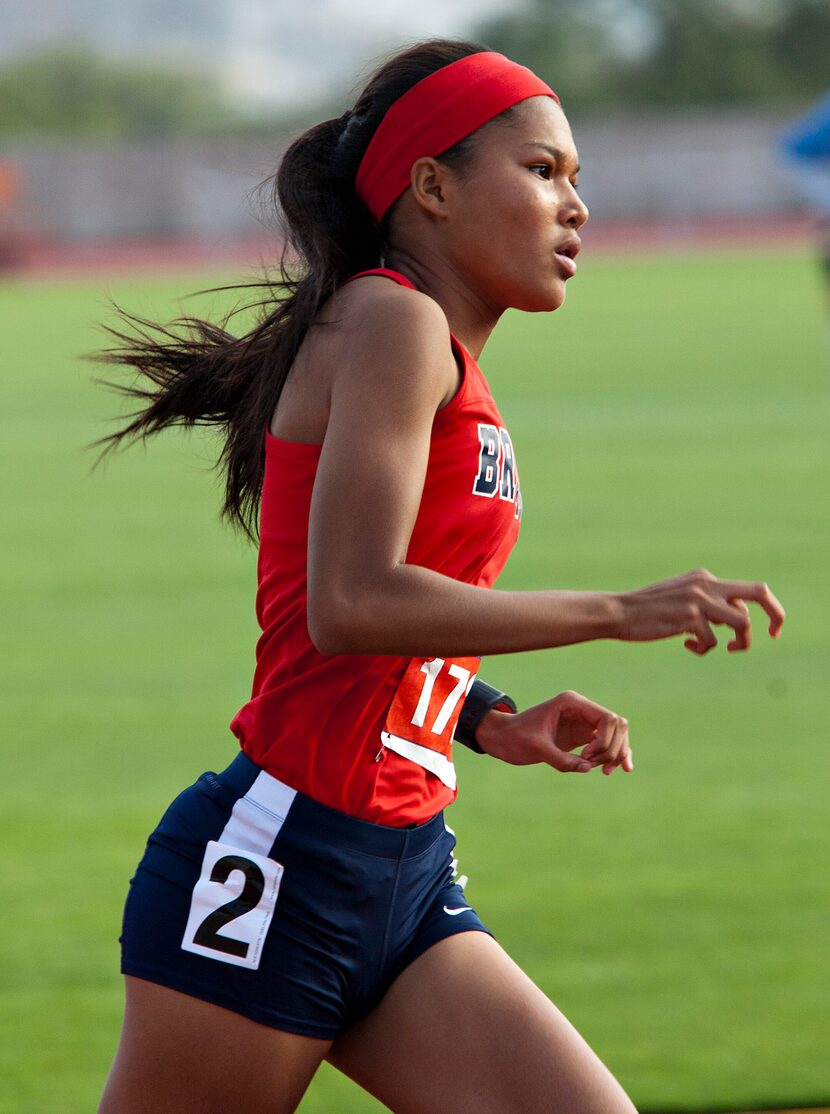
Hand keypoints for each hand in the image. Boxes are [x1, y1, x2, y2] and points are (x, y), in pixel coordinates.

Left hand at [475, 690, 631, 774]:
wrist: (502, 738)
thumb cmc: (515, 738)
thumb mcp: (535, 748)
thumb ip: (560, 759)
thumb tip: (587, 768)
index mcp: (571, 703)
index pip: (606, 718)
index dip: (604, 740)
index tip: (587, 757)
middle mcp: (581, 709)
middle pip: (617, 725)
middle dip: (612, 748)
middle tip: (594, 767)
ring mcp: (584, 721)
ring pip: (616, 734)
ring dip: (616, 753)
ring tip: (605, 772)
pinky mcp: (583, 735)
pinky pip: (608, 743)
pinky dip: (615, 754)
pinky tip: (622, 769)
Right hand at [618, 568, 784, 654]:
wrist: (619, 612)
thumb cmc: (649, 610)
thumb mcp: (683, 599)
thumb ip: (709, 603)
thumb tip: (737, 619)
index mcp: (705, 578)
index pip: (749, 590)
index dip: (768, 609)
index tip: (770, 630)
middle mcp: (706, 584)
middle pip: (759, 593)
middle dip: (775, 614)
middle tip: (775, 635)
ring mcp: (699, 599)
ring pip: (742, 623)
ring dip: (738, 642)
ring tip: (720, 648)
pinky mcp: (689, 616)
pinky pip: (713, 640)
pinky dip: (703, 649)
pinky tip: (686, 645)